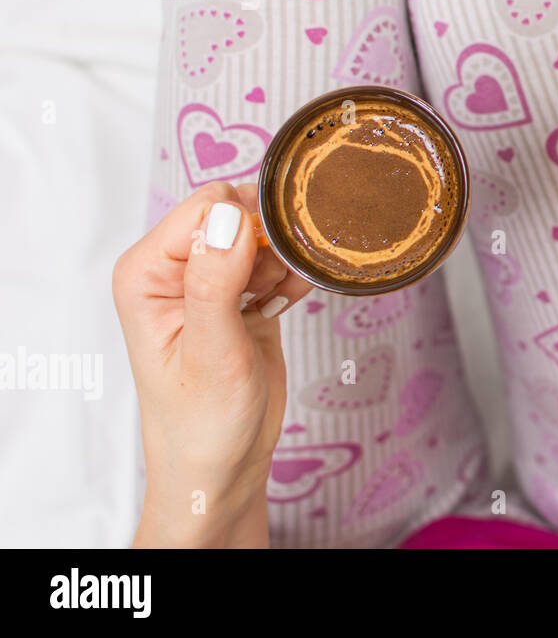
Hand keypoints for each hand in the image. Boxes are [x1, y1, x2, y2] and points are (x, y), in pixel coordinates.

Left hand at [112, 182, 310, 547]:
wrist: (222, 468)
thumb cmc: (202, 425)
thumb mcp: (211, 354)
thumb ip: (215, 282)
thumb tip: (227, 218)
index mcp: (146, 273)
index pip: (204, 208)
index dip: (246, 226)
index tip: (267, 264)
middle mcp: (172, 269)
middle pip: (236, 213)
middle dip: (269, 241)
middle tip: (275, 288)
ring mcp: (207, 281)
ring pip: (261, 234)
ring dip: (283, 261)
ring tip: (277, 302)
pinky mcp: (239, 295)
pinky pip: (274, 261)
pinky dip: (291, 277)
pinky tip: (286, 305)